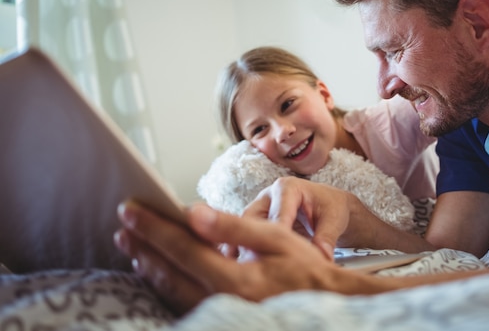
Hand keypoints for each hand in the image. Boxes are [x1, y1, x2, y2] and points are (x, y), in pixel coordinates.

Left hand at [114, 200, 340, 312]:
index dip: (153, 227)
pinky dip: (164, 284)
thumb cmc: (304, 270)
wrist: (324, 305)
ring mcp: (219, 314)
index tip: (130, 209)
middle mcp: (220, 301)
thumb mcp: (274, 239)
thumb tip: (193, 212)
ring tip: (133, 246)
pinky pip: (182, 302)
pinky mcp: (220, 319)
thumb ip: (232, 226)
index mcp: (234, 279)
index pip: (182, 248)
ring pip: (170, 289)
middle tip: (123, 224)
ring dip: (149, 265)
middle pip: (168, 270)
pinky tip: (157, 272)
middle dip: (142, 245)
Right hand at [242, 176, 431, 255]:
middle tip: (255, 266)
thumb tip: (322, 258)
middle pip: (251, 219)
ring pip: (243, 229)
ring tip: (243, 270)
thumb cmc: (332, 209)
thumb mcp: (334, 220)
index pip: (277, 213)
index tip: (274, 256)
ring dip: (242, 249)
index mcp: (287, 188)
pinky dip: (242, 252)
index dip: (275, 235)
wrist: (330, 208)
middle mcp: (268, 196)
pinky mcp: (254, 224)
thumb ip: (326, 238)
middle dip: (252, 243)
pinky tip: (239, 268)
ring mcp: (258, 210)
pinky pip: (243, 238)